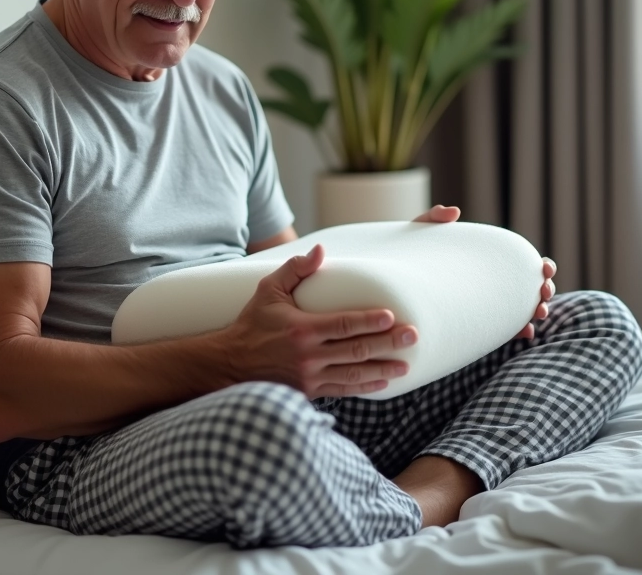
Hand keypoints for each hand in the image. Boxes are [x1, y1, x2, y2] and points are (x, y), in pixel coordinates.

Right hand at [222, 244, 418, 397]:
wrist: (228, 366)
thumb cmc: (251, 325)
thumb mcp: (267, 291)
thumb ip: (295, 269)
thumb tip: (320, 249)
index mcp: (301, 329)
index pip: (343, 324)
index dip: (369, 321)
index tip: (392, 316)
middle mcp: (308, 356)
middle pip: (356, 350)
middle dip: (387, 344)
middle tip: (412, 337)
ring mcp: (309, 377)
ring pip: (353, 374)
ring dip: (382, 370)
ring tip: (405, 365)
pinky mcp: (308, 392)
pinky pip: (342, 390)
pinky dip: (364, 387)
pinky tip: (382, 382)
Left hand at [411, 206, 555, 340]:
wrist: (395, 280)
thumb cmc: (410, 252)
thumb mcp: (421, 233)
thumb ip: (435, 218)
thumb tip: (454, 212)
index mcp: (488, 259)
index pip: (523, 262)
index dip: (541, 265)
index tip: (545, 269)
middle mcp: (493, 282)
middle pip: (531, 286)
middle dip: (545, 289)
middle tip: (543, 293)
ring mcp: (488, 303)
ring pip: (523, 309)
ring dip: (536, 311)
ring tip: (539, 313)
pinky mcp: (476, 321)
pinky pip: (504, 329)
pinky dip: (518, 331)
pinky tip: (524, 333)